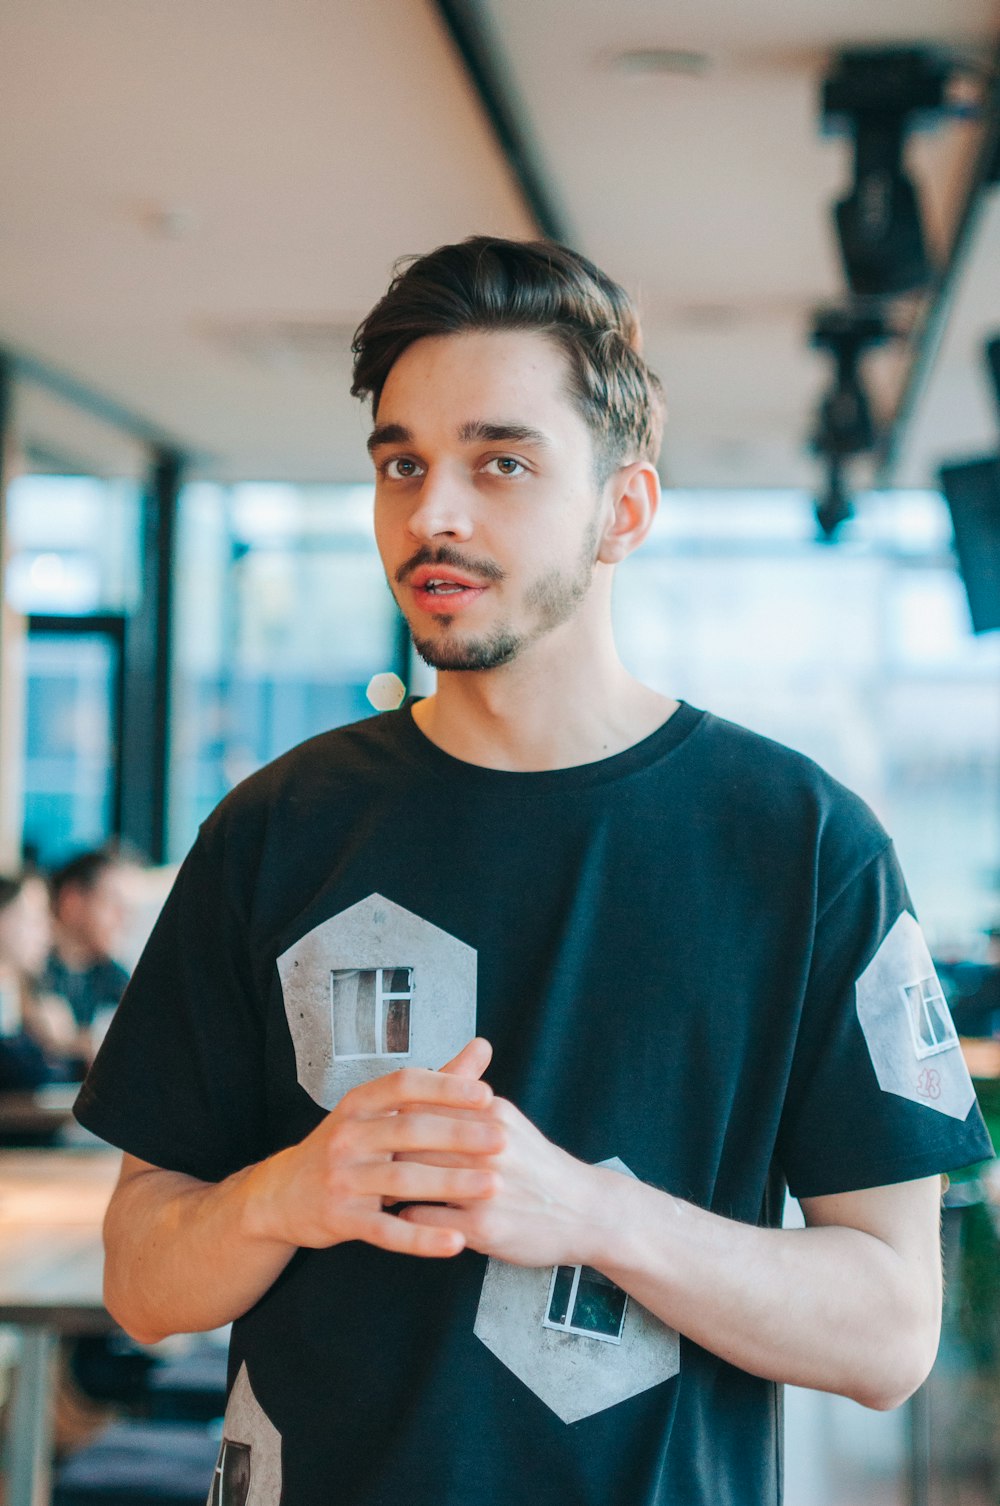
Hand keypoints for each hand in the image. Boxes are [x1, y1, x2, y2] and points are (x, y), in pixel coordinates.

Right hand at [248, 1039, 503, 1257]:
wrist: (282, 1194)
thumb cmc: (348, 1146)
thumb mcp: (380, 1110)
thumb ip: (436, 1082)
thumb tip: (483, 1046)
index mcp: (360, 1103)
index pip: (404, 1084)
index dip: (444, 1088)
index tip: (486, 1095)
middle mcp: (348, 1135)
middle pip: (409, 1130)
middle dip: (459, 1135)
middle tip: (503, 1140)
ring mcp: (342, 1177)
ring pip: (403, 1180)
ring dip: (451, 1184)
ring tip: (494, 1186)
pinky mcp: (341, 1217)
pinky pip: (386, 1230)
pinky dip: (422, 1238)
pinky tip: (456, 1241)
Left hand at [397, 1093, 607, 1267]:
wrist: (587, 1213)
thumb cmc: (538, 1166)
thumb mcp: (507, 1123)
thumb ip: (465, 1105)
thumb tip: (417, 1087)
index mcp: (492, 1113)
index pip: (424, 1103)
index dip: (394, 1115)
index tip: (376, 1124)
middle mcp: (488, 1145)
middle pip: (413, 1139)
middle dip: (386, 1149)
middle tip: (366, 1158)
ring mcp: (485, 1188)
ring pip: (413, 1179)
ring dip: (390, 1184)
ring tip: (378, 1187)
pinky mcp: (483, 1228)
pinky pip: (424, 1219)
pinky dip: (408, 1217)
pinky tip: (404, 1216)